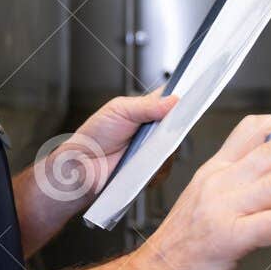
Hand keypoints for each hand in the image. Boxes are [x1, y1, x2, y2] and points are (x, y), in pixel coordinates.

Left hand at [38, 89, 177, 207]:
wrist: (82, 165)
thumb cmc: (94, 135)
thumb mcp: (119, 110)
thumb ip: (147, 105)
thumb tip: (173, 99)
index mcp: (146, 110)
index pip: (171, 101)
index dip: (181, 100)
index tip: (188, 101)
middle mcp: (152, 130)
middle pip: (177, 125)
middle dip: (175, 126)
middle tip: (163, 127)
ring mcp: (153, 150)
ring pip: (173, 148)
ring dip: (163, 149)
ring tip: (144, 149)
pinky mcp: (151, 170)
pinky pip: (164, 168)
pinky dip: (157, 168)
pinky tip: (143, 165)